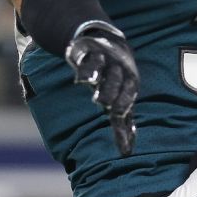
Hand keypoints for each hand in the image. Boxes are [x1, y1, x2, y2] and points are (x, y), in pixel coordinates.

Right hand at [65, 21, 139, 154]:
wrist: (112, 44)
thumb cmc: (118, 81)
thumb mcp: (123, 99)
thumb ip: (124, 124)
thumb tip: (127, 152)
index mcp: (127, 84)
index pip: (127, 96)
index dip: (123, 104)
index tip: (117, 115)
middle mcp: (116, 70)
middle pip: (114, 81)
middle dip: (108, 91)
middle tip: (101, 102)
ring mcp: (101, 58)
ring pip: (98, 65)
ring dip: (93, 72)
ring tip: (87, 80)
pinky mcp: (84, 49)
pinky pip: (81, 52)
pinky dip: (77, 58)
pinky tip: (69, 60)